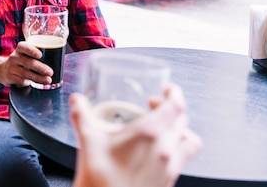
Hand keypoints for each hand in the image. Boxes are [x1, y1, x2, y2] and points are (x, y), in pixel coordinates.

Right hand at [0, 41, 52, 86]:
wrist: (0, 69)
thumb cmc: (19, 61)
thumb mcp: (24, 54)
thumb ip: (35, 54)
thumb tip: (57, 58)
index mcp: (19, 49)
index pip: (24, 47)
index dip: (31, 50)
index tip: (40, 55)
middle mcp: (14, 57)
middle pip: (27, 62)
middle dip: (40, 68)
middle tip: (50, 72)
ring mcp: (11, 68)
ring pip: (26, 73)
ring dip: (38, 78)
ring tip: (48, 80)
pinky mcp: (9, 77)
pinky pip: (21, 81)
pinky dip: (29, 83)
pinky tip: (35, 83)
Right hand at [69, 83, 202, 186]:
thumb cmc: (101, 181)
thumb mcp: (88, 143)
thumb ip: (82, 117)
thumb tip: (76, 101)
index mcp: (150, 134)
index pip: (176, 106)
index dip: (175, 93)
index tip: (167, 88)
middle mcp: (165, 150)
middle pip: (183, 120)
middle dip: (172, 108)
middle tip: (155, 104)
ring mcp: (170, 168)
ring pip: (189, 141)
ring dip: (180, 129)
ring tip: (164, 128)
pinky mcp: (168, 182)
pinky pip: (183, 160)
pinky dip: (176, 149)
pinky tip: (157, 152)